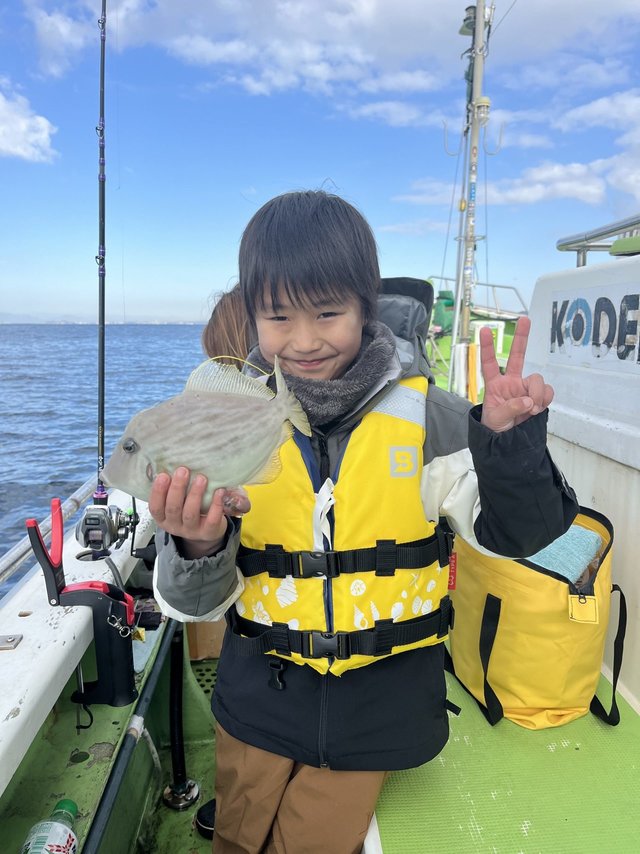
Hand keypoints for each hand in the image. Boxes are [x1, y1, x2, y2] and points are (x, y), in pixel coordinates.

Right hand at [148, 467, 249, 558]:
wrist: (207, 530)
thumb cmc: (189, 509)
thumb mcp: (178, 502)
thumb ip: (173, 489)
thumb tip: (173, 464)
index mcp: (163, 517)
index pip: (155, 507)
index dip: (158, 492)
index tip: (163, 475)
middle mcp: (174, 525)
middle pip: (173, 508)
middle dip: (177, 488)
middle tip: (183, 470)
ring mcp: (191, 531)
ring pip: (190, 514)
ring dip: (195, 495)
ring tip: (201, 478)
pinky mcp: (208, 532)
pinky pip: (211, 520)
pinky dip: (216, 505)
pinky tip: (219, 491)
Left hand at [480, 316, 553, 432]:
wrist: (508, 443)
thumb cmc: (495, 428)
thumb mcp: (496, 419)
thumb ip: (510, 408)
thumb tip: (528, 401)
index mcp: (495, 385)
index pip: (489, 363)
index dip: (488, 347)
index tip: (485, 330)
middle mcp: (511, 383)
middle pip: (518, 356)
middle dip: (522, 338)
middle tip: (525, 318)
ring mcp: (526, 389)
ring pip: (537, 379)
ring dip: (538, 393)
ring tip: (531, 409)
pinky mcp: (539, 398)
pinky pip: (548, 392)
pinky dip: (546, 399)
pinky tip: (538, 409)